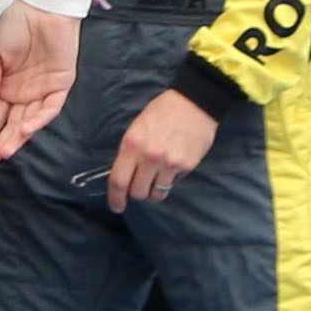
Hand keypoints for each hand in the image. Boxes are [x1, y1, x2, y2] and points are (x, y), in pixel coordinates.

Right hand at [0, 2, 78, 164]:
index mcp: (3, 86)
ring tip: (5, 151)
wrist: (41, 7)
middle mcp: (21, 92)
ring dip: (17, 137)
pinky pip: (50, 108)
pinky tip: (25, 130)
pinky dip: (38, 120)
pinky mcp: (59, 85)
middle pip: (10, 123)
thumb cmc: (14, 25)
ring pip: (29, 120)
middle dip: (0, 142)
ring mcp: (40, 90)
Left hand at [108, 86, 219, 212]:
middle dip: (136, 193)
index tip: (116, 206)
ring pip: (157, 193)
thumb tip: (124, 174)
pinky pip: (174, 183)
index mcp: (132, 145)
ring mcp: (170, 163)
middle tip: (140, 186)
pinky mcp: (187, 166)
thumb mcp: (136, 128)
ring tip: (156, 179)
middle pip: (137, 192)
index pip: (118, 180)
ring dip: (154, 191)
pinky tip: (172, 166)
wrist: (195, 103)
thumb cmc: (162, 112)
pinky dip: (170, 180)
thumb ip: (129, 152)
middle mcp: (150, 157)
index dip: (115, 197)